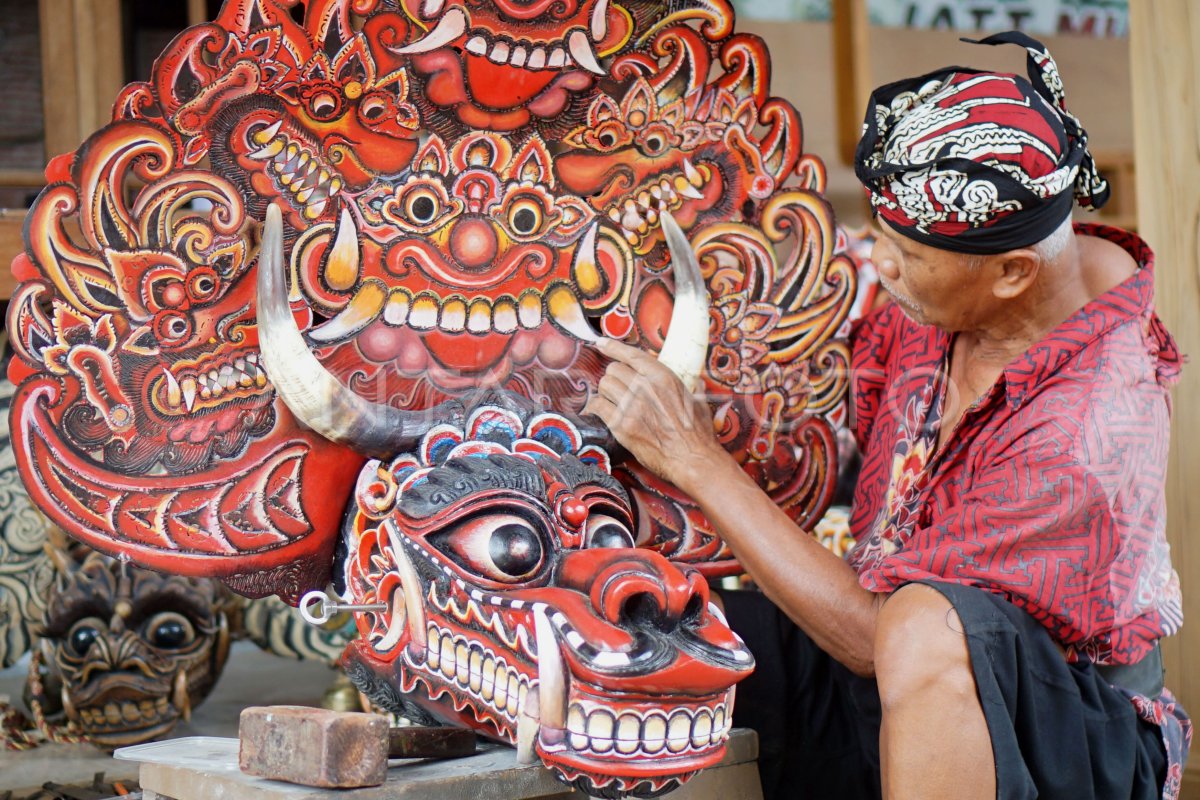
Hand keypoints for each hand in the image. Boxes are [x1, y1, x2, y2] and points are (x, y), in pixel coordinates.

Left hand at [583, 338, 724, 491]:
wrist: (692, 459)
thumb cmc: (697, 434)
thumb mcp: (699, 401)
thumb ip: (692, 388)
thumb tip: (696, 384)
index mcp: (663, 377)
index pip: (630, 354)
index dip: (612, 347)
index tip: (601, 344)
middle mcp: (645, 387)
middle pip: (613, 370)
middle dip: (613, 378)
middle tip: (617, 388)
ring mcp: (631, 406)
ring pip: (604, 385)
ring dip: (605, 392)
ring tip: (611, 401)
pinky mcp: (621, 425)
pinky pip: (598, 406)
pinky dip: (596, 408)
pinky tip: (599, 411)